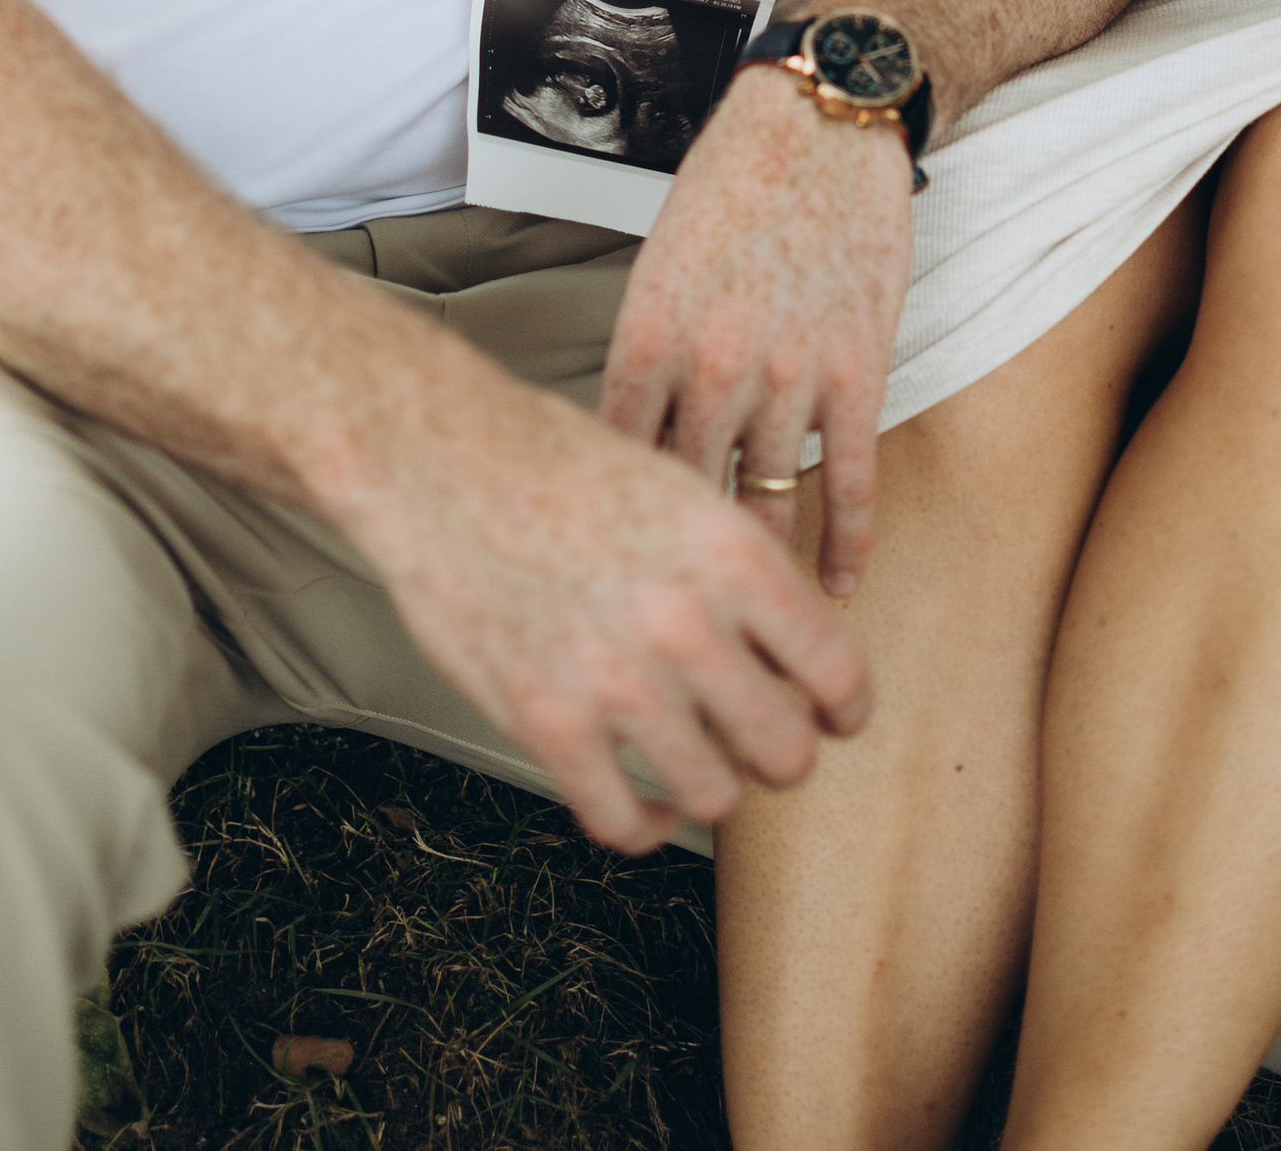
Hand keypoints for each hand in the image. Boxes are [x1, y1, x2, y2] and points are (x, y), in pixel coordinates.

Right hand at [338, 318, 869, 850]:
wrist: (438, 456)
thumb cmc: (553, 460)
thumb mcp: (677, 486)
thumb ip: (737, 569)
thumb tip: (790, 638)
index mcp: (730, 554)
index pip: (836, 672)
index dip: (843, 707)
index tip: (834, 716)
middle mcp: (685, 625)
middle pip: (786, 752)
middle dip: (779, 752)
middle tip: (759, 739)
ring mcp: (615, 684)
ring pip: (714, 796)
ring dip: (711, 784)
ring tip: (695, 760)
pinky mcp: (548, 726)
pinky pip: (623, 822)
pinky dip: (642, 823)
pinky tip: (639, 798)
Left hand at [599, 65, 916, 598]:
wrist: (821, 120)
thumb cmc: (733, 180)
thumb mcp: (661, 260)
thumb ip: (650, 349)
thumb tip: (632, 433)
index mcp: (649, 330)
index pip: (615, 453)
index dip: (609, 514)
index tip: (603, 564)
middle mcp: (711, 361)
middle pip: (683, 491)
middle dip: (672, 559)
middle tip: (670, 623)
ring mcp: (788, 372)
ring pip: (763, 496)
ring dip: (759, 565)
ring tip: (750, 626)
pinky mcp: (857, 369)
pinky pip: (848, 479)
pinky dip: (845, 543)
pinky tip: (839, 589)